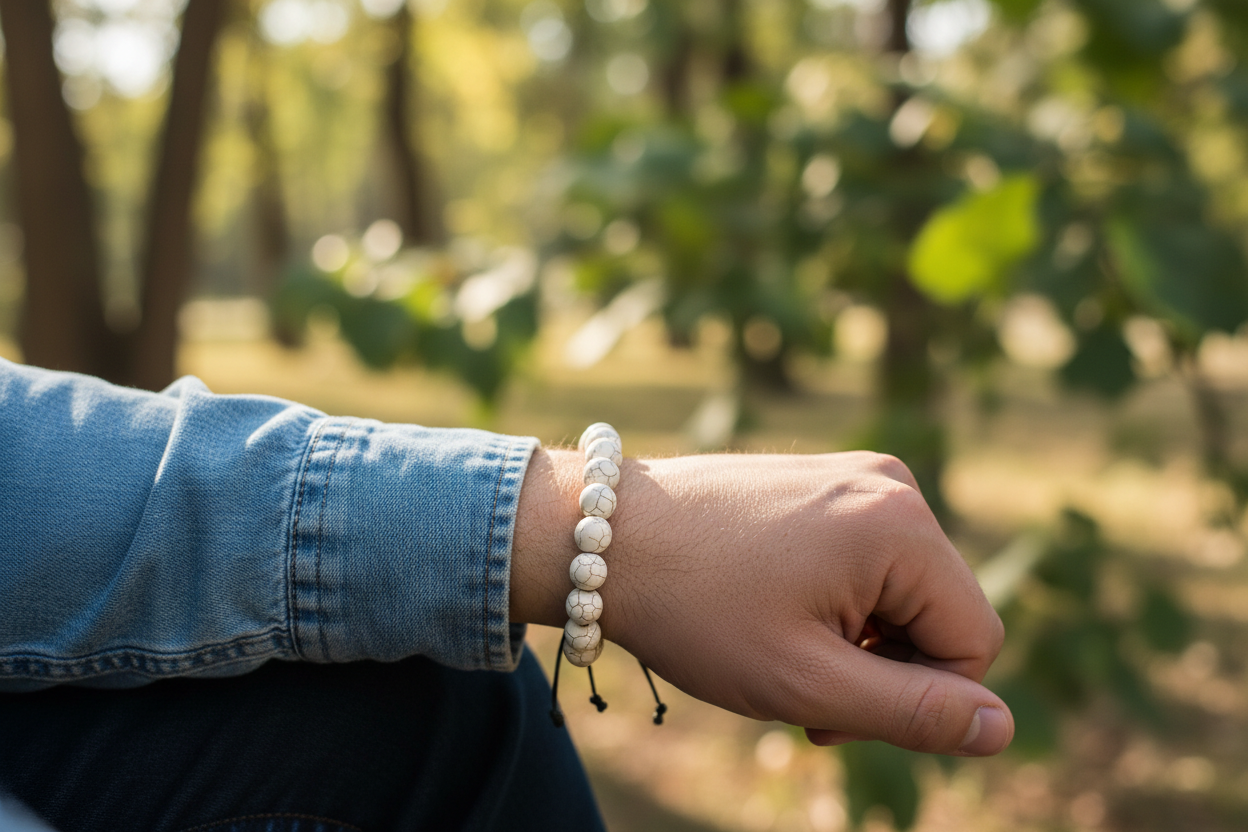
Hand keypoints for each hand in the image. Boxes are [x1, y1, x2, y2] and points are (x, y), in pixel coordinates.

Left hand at [512, 449, 1011, 755]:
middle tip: (800, 691)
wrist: (599, 537)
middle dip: (884, 668)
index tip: (833, 711)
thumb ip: (912, 712)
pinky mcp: (822, 479)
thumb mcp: (807, 682)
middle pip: (940, 612)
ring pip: (902, 591)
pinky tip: (775, 613)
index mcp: (901, 525)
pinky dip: (835, 602)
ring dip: (856, 640)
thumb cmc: (696, 610)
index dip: (918, 699)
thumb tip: (1000, 728)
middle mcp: (890, 483)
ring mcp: (854, 474)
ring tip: (780, 652)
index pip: (975, 642)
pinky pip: (867, 559)